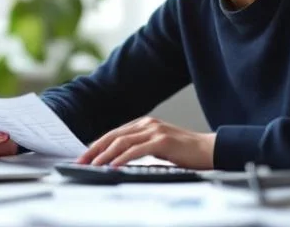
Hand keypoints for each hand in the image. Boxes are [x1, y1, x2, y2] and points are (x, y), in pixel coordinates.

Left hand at [76, 116, 215, 168]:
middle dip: (94, 149)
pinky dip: (122, 158)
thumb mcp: (157, 147)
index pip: (114, 133)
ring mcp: (154, 130)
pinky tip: (113, 165)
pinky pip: (137, 150)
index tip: (83, 156)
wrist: (208, 150)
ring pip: (122, 142)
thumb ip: (140, 148)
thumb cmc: (184, 152)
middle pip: (113, 135)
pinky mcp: (162, 141)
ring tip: (93, 165)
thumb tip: (116, 160)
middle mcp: (147, 124)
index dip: (97, 145)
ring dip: (105, 154)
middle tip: (81, 161)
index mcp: (144, 124)